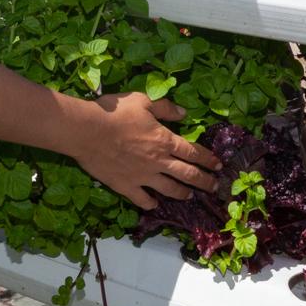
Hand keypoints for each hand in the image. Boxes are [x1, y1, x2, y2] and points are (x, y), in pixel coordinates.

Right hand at [72, 94, 219, 209]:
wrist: (87, 131)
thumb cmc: (115, 112)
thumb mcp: (143, 101)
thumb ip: (165, 108)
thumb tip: (184, 113)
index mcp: (165, 140)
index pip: (193, 152)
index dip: (208, 159)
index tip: (218, 165)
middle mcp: (159, 162)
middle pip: (188, 175)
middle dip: (205, 181)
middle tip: (215, 187)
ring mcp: (143, 177)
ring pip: (170, 190)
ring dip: (182, 193)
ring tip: (190, 196)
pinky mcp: (126, 186)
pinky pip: (142, 199)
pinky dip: (150, 203)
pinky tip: (154, 204)